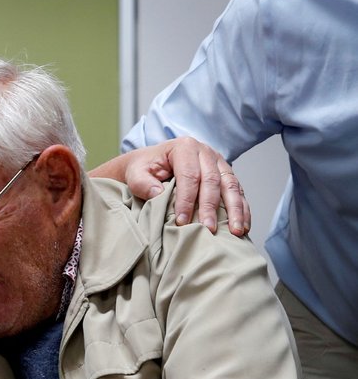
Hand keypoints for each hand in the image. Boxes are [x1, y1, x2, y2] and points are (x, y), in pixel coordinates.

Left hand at [121, 137, 249, 235]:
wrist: (150, 163)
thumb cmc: (143, 169)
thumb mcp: (135, 173)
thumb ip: (142, 183)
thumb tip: (158, 193)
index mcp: (184, 147)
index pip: (189, 175)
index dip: (187, 200)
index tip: (183, 222)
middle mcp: (205, 152)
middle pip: (213, 180)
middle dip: (211, 207)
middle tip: (208, 229)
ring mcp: (218, 162)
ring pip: (231, 185)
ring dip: (235, 209)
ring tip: (236, 231)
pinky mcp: (225, 174)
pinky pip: (238, 191)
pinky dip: (242, 209)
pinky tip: (243, 226)